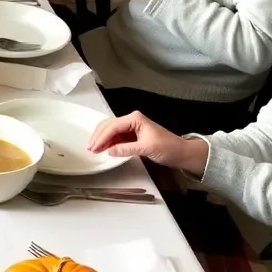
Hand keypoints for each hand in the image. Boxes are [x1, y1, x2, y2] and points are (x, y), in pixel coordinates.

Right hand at [87, 111, 207, 175]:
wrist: (181, 153)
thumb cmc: (168, 148)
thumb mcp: (147, 148)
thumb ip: (126, 149)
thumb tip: (109, 151)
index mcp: (135, 119)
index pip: (113, 126)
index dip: (102, 137)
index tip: (94, 148)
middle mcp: (131, 120)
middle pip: (109, 125)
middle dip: (98, 136)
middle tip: (90, 148)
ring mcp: (131, 127)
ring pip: (110, 130)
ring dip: (102, 139)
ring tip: (94, 149)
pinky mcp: (132, 135)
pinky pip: (115, 136)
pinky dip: (108, 142)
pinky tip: (103, 148)